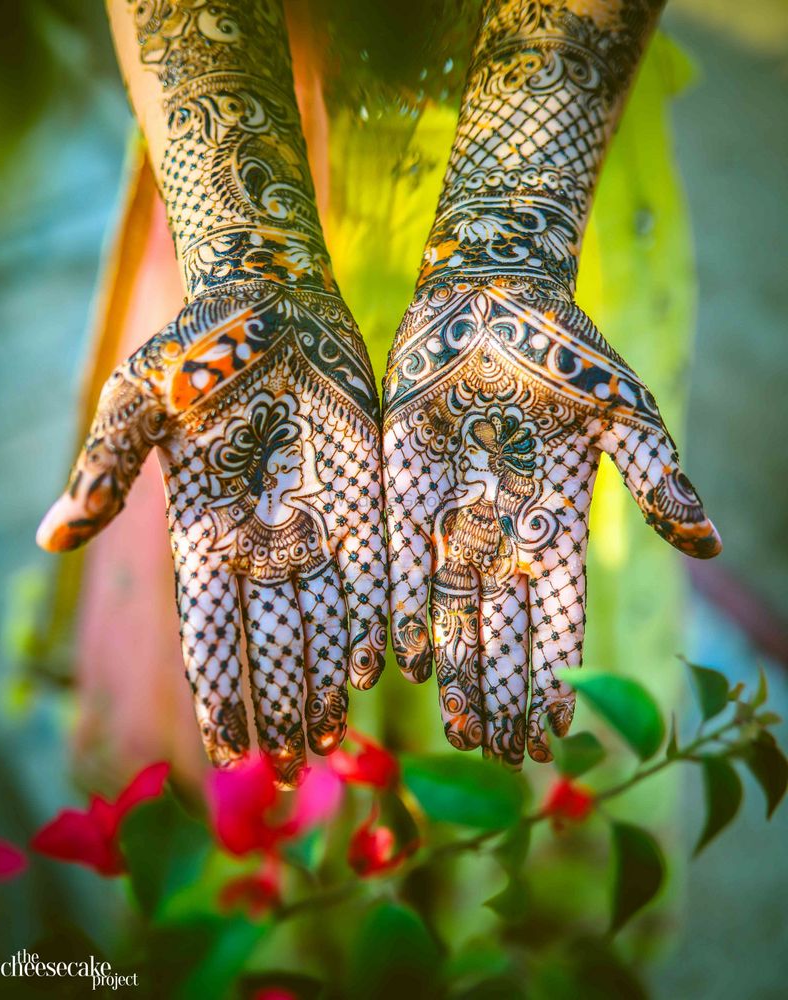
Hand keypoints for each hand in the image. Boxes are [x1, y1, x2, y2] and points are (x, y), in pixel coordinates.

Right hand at [38, 280, 386, 785]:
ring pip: (323, 617)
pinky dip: (372, 618)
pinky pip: (368, 569)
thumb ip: (106, 468)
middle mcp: (259, 540)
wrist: (266, 302)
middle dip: (280, 706)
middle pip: (272, 640)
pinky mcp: (358, 496)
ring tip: (335, 743)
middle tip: (292, 775)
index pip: (211, 630)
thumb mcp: (137, 402)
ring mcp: (312, 520)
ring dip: (326, 681)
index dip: (222, 691)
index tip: (233, 751)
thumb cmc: (191, 349)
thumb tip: (52, 537)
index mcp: (201, 531)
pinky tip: (379, 666)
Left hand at [383, 279, 720, 765]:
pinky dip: (401, 612)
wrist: (491, 298)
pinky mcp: (402, 489)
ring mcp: (451, 513)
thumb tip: (710, 546)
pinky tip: (401, 661)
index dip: (558, 674)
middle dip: (505, 689)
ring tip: (459, 727)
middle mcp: (502, 530)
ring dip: (457, 669)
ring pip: (452, 607)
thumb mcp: (623, 410)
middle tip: (502, 753)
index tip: (556, 731)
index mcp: (558, 519)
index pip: (560, 614)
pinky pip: (401, 562)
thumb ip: (658, 476)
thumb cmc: (565, 350)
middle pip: (504, 627)